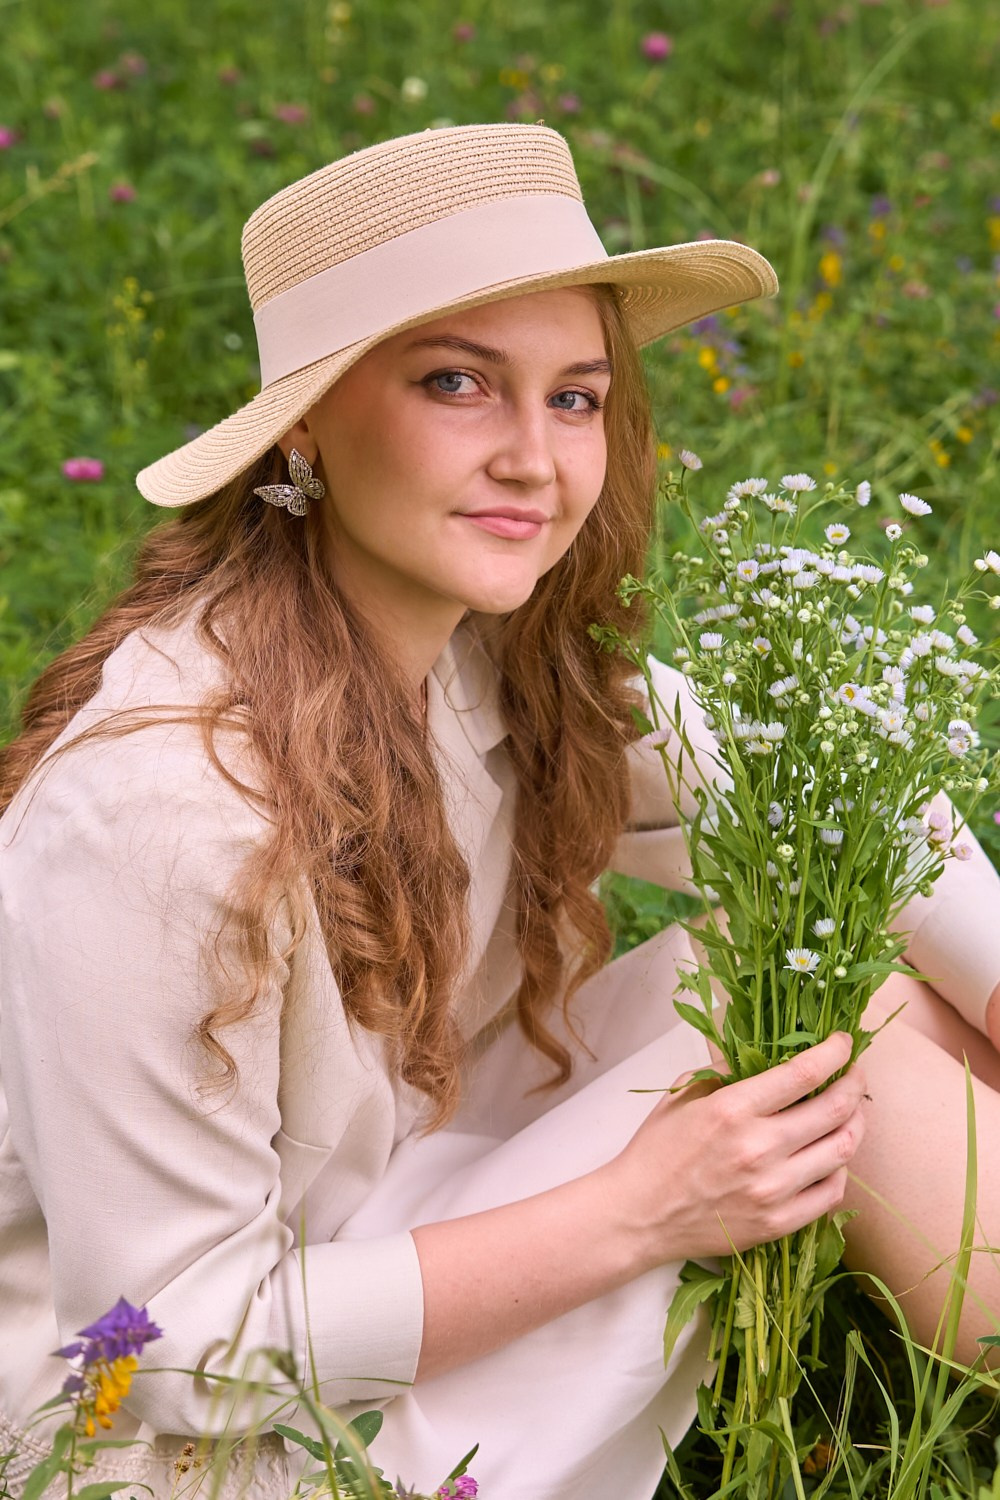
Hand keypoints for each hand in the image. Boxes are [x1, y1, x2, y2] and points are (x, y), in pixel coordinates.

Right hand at [600, 1031, 865, 1267]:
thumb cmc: (657, 1151)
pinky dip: (840, 1168)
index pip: (803, 1073)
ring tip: (853, 1111)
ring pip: (841, 1150)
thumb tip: (764, 1049)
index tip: (842, 1042)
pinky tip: (832, 1155)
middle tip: (854, 1073)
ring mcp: (772, 1189)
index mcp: (733, 1109)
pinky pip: (831, 1193)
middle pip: (834, 1109)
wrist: (639, 1216)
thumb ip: (726, 1069)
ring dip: (856, 1123)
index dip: (834, 1052)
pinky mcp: (778, 1222)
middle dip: (855, 1083)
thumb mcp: (684, 1095)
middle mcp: (759, 1148)